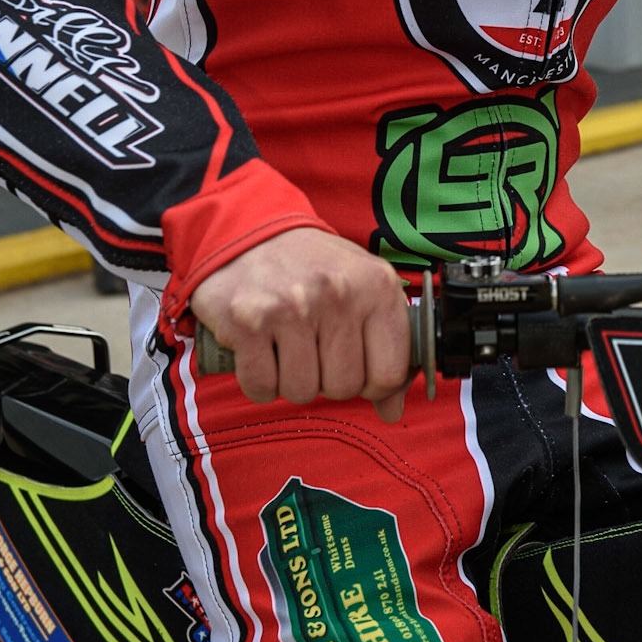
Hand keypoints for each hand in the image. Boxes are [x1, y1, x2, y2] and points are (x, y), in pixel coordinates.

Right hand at [190, 227, 411, 417]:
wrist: (251, 231)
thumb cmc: (314, 268)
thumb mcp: (364, 291)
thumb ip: (388, 348)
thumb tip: (393, 410)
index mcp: (377, 285)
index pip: (389, 374)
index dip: (371, 382)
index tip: (355, 365)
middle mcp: (338, 292)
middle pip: (344, 387)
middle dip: (326, 378)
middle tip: (312, 345)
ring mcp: (292, 306)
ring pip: (302, 391)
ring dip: (291, 380)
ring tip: (286, 343)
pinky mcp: (248, 321)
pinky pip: (261, 387)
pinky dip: (258, 380)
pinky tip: (260, 349)